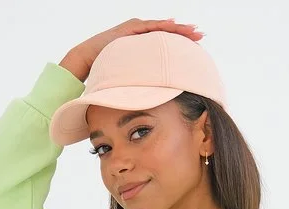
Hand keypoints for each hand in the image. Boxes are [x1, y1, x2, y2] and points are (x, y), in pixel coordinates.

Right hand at [61, 18, 203, 81]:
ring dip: (178, 28)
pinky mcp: (129, 29)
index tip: (197, 49)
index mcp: (143, 49)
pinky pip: (149, 27)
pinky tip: (174, 24)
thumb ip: (141, 85)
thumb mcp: (129, 81)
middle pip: (167, 35)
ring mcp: (135, 30)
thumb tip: (152, 103)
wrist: (87, 62)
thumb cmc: (106, 75)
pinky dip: (162, 26)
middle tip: (201, 35)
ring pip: (161, 28)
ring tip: (193, 30)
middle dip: (185, 34)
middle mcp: (141, 37)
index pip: (166, 45)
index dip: (181, 46)